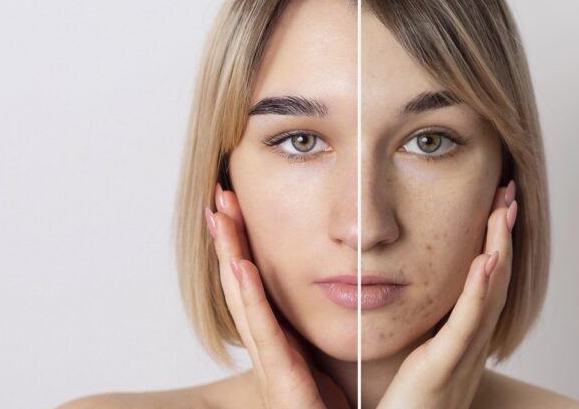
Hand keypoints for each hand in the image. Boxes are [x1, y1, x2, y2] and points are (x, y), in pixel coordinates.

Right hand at [205, 183, 350, 408]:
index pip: (260, 281)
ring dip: (230, 255)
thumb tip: (358, 279)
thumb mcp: (337, 355)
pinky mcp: (281, 383)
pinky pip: (264, 333)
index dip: (246, 242)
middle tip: (220, 195)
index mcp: (285, 339)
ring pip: (244, 299)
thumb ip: (336, 322)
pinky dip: (249, 298)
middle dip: (230, 238)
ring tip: (220, 216)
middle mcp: (272, 348)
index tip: (240, 203)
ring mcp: (271, 365)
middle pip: (243, 282)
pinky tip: (240, 267)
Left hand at [376, 180, 517, 408]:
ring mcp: (463, 355)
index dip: (496, 243)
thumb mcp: (423, 360)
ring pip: (489, 294)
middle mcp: (473, 345)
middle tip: (509, 195)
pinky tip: (485, 260)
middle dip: (504, 235)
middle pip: (497, 280)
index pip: (487, 282)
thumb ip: (431, 332)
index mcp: (466, 339)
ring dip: (498, 249)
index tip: (497, 207)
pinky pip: (467, 323)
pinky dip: (479, 289)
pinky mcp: (445, 366)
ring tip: (503, 212)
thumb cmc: (409, 406)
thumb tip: (421, 298)